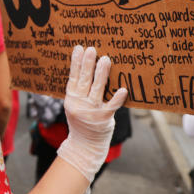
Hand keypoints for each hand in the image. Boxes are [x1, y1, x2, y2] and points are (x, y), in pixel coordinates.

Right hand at [57, 45, 127, 182]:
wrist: (84, 146)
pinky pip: (112, 106)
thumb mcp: (74, 105)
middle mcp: (79, 103)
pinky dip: (117, 98)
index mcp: (71, 98)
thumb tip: (87, 67)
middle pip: (84, 80)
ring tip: (105, 59)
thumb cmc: (82, 121)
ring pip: (97, 89)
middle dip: (87, 63)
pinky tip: (123, 89)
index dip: (75, 62)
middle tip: (92, 49)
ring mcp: (91, 111)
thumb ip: (79, 90)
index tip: (78, 48)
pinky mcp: (104, 119)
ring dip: (101, 73)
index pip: (72, 77)